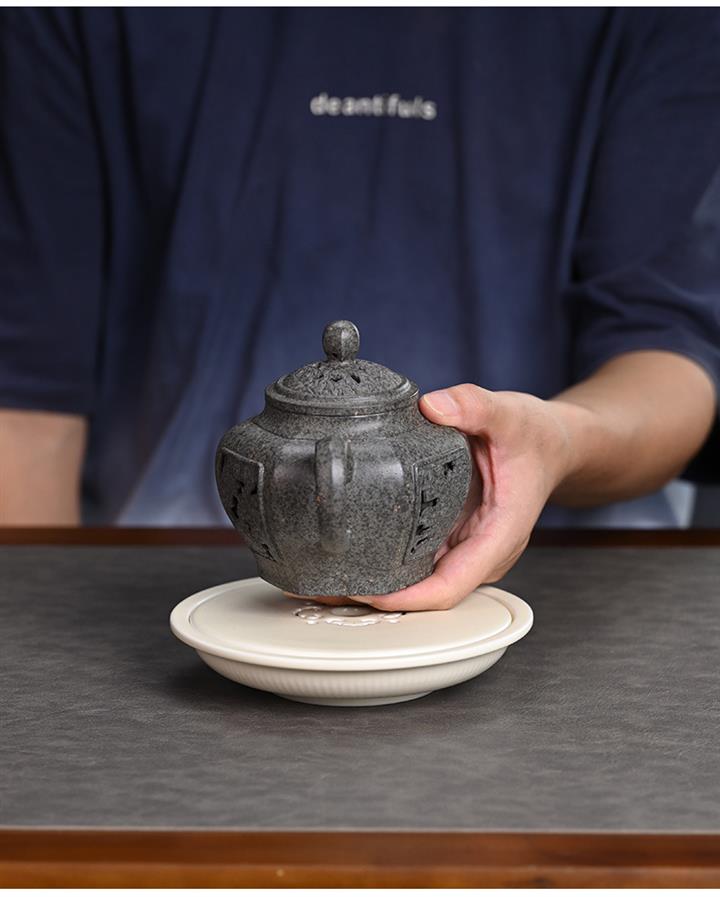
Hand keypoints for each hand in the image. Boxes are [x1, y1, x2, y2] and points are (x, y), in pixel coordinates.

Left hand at [287, 383, 578, 611]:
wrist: (552, 443)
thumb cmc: (536, 438)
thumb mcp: (509, 414)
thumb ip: (474, 406)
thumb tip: (432, 406)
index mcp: (497, 537)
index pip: (449, 587)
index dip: (406, 598)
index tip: (365, 593)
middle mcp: (479, 553)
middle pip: (425, 594)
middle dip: (376, 597)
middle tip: (323, 587)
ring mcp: (463, 548)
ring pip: (417, 582)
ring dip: (372, 584)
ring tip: (321, 578)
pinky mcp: (450, 537)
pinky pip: (415, 560)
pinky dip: (382, 561)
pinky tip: (347, 555)